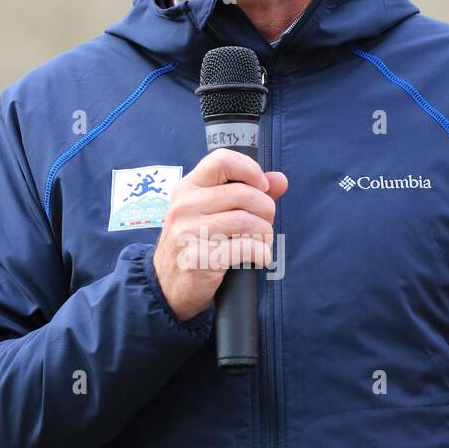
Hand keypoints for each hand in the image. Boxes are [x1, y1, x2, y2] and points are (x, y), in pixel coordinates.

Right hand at [152, 148, 288, 322]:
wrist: (168, 286)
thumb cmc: (196, 245)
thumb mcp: (212, 213)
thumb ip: (247, 192)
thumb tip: (280, 180)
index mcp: (188, 188)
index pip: (222, 160)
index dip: (250, 170)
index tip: (261, 187)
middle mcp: (185, 206)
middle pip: (244, 194)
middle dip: (266, 210)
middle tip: (263, 224)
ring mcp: (188, 232)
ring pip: (247, 221)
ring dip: (264, 234)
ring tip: (260, 242)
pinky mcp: (198, 258)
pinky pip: (245, 248)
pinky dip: (261, 253)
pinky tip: (258, 257)